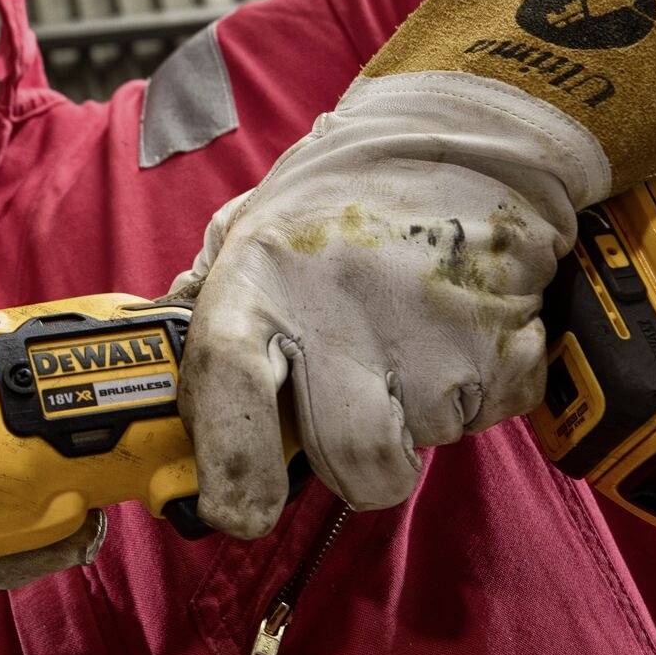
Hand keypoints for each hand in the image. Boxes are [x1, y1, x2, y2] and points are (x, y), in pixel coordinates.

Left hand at [171, 70, 607, 539]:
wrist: (469, 141)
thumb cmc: (343, 196)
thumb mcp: (252, 225)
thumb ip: (205, 295)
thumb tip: (150, 359)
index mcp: (260, 279)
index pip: (228, 380)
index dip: (230, 462)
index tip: (237, 513)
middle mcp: (341, 315)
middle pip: (351, 461)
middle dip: (354, 466)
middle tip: (355, 417)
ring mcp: (431, 339)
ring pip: (418, 448)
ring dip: (414, 421)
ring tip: (405, 347)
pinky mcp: (506, 352)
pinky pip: (483, 417)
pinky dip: (474, 392)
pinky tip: (454, 333)